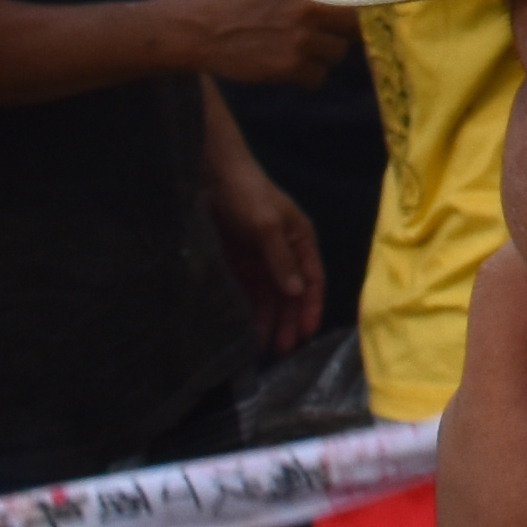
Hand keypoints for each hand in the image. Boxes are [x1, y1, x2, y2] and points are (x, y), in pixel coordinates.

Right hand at [169, 0, 359, 87]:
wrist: (201, 30)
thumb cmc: (234, 0)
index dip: (365, 9)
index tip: (371, 13)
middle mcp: (309, 13)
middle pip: (355, 29)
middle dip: (346, 34)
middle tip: (331, 35)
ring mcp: (300, 42)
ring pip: (337, 56)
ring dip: (324, 56)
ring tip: (301, 50)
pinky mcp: (288, 69)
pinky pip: (316, 78)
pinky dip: (307, 77)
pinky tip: (290, 67)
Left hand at [211, 128, 327, 351]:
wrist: (213, 176)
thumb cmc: (248, 196)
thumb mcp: (267, 226)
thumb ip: (281, 259)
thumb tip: (296, 292)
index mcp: (300, 241)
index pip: (312, 280)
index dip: (311, 307)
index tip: (307, 334)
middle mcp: (284, 252)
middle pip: (291, 293)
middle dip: (290, 320)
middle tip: (283, 350)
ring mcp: (262, 258)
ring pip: (270, 296)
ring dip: (270, 320)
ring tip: (265, 347)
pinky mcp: (240, 262)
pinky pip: (249, 291)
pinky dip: (250, 310)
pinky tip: (246, 328)